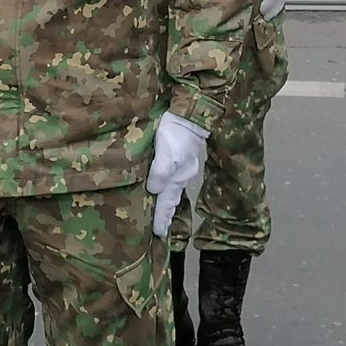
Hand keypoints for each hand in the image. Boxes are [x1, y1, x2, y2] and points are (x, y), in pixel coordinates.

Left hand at [146, 110, 208, 236]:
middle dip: (166, 214)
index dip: (161, 218)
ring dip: (166, 202)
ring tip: (161, 214)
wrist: (191, 112)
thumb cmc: (178, 132)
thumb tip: (154, 191)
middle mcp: (182, 175)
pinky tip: (163, 187)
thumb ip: (161, 172)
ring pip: (172, 189)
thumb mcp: (168, 153)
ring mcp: (183, 165)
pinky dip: (168, 188)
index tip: (158, 234)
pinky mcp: (182, 155)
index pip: (167, 203)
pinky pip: (172, 178)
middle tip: (160, 230)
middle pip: (172, 199)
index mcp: (178, 177)